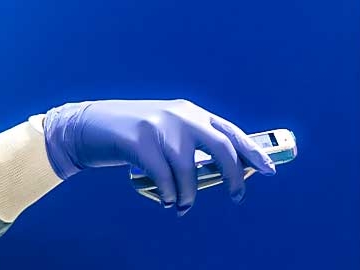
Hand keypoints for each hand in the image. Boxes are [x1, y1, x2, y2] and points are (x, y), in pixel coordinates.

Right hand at [43, 99, 276, 214]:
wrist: (90, 126)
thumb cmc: (136, 137)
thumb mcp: (170, 132)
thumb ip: (196, 145)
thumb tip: (229, 172)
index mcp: (193, 113)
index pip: (232, 132)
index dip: (253, 152)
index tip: (270, 171)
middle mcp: (181, 116)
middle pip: (221, 147)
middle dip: (234, 176)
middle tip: (237, 196)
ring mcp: (160, 126)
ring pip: (190, 169)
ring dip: (190, 194)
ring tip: (183, 205)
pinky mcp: (139, 140)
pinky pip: (165, 176)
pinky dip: (170, 194)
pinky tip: (168, 200)